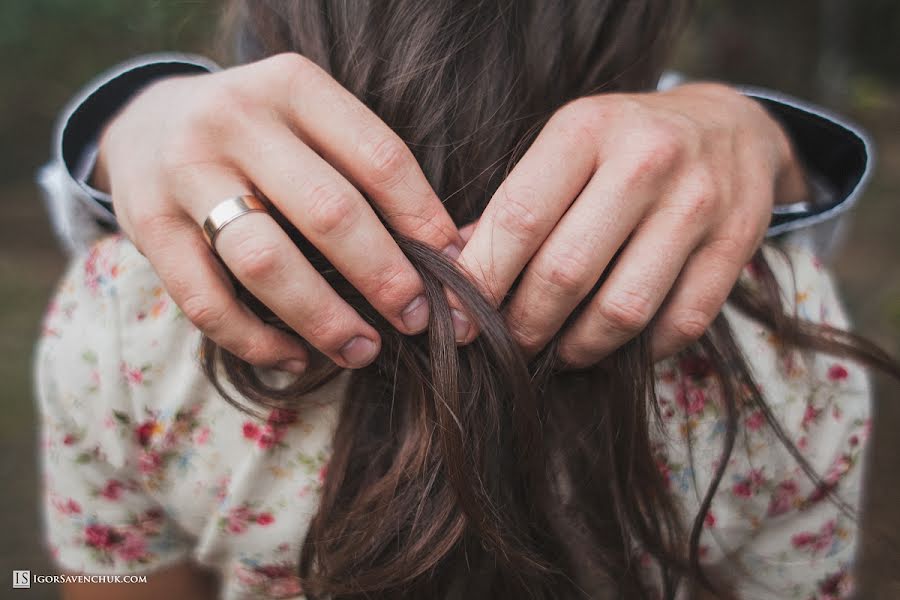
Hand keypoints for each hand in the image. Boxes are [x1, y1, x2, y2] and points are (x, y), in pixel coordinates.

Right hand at [95, 53, 461, 371]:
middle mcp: (235, 121)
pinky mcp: (148, 228)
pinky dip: (257, 341)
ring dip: (324, 319)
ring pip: (266, 263)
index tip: (454, 269)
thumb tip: (445, 251)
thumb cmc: (257, 134)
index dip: (425, 222)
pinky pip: (207, 302)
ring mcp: (185, 174)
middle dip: (385, 277)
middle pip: (329, 212)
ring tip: (363, 350)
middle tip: (417, 319)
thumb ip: (362, 169)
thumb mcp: (308, 121)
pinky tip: (295, 356)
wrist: (146, 122)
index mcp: (293, 86)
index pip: (380, 159)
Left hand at [452, 82, 807, 364]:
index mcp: (587, 128)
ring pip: (623, 309)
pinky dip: (639, 351)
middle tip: (506, 345)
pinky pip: (679, 323)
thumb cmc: (624, 143)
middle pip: (566, 272)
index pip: (520, 218)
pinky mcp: (738, 242)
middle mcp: (646, 159)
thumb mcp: (567, 145)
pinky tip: (613, 345)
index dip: (480, 280)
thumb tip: (457, 275)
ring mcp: (698, 202)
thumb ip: (517, 203)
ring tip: (556, 353)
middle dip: (524, 326)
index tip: (457, 320)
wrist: (727, 124)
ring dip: (577, 348)